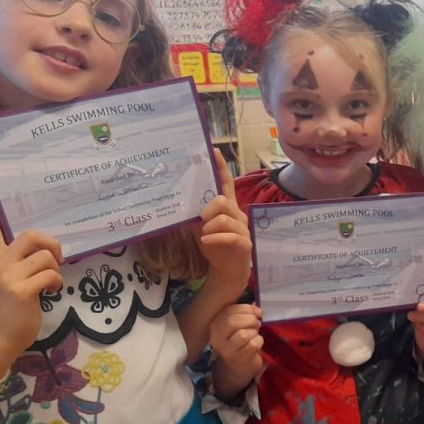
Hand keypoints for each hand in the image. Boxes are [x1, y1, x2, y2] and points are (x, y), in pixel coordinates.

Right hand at [0, 184, 63, 362]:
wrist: (5, 336)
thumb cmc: (16, 306)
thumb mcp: (15, 278)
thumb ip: (24, 261)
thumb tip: (49, 248)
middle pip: (31, 235)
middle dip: (52, 243)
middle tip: (57, 259)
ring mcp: (8, 276)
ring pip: (46, 256)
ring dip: (56, 270)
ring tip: (51, 283)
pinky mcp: (20, 290)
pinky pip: (50, 274)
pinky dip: (57, 283)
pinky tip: (51, 292)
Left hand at [195, 150, 250, 294]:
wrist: (228, 272)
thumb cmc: (215, 246)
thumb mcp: (201, 228)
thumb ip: (195, 215)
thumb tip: (178, 201)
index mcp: (228, 208)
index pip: (226, 184)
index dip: (221, 168)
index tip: (214, 151)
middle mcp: (238, 216)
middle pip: (223, 200)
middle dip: (208, 209)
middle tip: (200, 219)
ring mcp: (243, 230)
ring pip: (226, 218)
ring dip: (210, 225)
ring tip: (203, 233)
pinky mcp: (245, 244)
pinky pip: (231, 236)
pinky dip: (215, 237)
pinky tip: (206, 240)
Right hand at [209, 303, 264, 381]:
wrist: (238, 366)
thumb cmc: (239, 341)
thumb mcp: (237, 325)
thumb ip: (243, 314)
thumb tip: (255, 305)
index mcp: (215, 325)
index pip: (228, 311)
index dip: (246, 308)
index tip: (257, 311)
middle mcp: (216, 338)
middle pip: (233, 322)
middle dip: (250, 319)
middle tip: (257, 323)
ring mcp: (226, 350)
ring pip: (244, 334)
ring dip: (254, 332)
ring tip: (254, 334)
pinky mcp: (238, 358)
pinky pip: (252, 344)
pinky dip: (259, 341)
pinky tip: (256, 343)